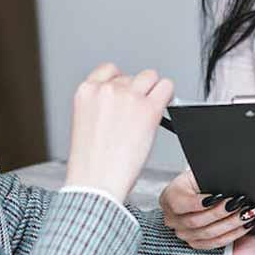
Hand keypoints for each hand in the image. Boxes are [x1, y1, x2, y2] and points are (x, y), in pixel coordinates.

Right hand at [64, 63, 173, 202]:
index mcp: (86, 91)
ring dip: (153, 91)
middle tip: (137, 113)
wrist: (96, 183)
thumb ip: (101, 106)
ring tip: (149, 111)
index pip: (109, 70)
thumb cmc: (91, 164)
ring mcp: (129, 96)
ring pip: (151, 77)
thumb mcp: (85, 124)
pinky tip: (164, 107)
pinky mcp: (149, 108)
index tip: (126, 93)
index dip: (121, 82)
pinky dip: (169, 95)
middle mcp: (107, 89)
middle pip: (132, 76)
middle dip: (137, 91)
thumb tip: (123, 102)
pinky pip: (167, 87)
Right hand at [159, 170, 254, 249]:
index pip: (181, 203)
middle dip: (222, 212)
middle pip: (196, 221)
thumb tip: (229, 179)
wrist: (199, 189)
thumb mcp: (202, 172)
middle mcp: (172, 218)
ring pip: (208, 234)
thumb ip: (210, 176)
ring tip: (248, 212)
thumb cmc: (201, 178)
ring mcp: (183, 233)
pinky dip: (233, 234)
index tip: (221, 195)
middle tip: (241, 203)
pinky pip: (215, 243)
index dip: (200, 202)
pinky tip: (245, 224)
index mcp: (169, 197)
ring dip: (231, 224)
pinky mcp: (195, 243)